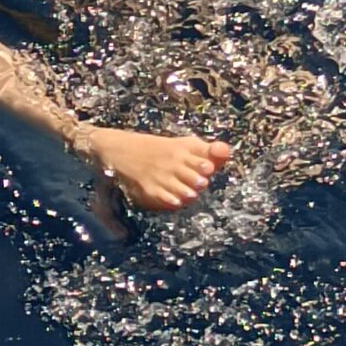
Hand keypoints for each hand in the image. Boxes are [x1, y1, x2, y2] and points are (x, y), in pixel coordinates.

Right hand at [82, 125, 230, 211]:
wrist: (117, 148)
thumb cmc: (157, 149)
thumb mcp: (183, 144)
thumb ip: (208, 151)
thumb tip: (227, 151)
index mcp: (182, 149)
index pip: (204, 159)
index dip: (207, 165)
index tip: (207, 168)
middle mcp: (172, 161)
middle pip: (195, 176)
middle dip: (198, 180)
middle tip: (199, 182)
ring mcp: (160, 175)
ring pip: (182, 189)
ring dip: (187, 192)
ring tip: (189, 193)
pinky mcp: (148, 188)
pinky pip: (163, 198)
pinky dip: (170, 200)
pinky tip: (175, 201)